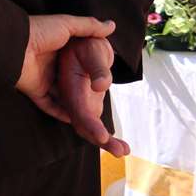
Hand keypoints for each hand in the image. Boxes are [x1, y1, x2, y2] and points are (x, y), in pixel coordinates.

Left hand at [16, 14, 115, 126]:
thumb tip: (112, 25)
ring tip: (94, 114)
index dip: (90, 71)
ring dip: (75, 105)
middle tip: (101, 100)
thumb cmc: (38, 31)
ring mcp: (42, 78)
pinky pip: (49, 105)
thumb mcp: (67, 24)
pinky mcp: (34, 90)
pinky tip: (76, 119)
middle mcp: (50, 65)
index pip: (78, 63)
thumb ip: (89, 26)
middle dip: (84, 91)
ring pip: (62, 96)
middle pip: (71, 82)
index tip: (105, 80)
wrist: (14, 44)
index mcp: (59, 49)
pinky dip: (61, 113)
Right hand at [56, 36, 129, 156]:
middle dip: (100, 140)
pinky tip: (120, 145)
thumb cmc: (88, 45)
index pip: (78, 110)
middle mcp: (72, 99)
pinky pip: (94, 124)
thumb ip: (98, 68)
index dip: (89, 125)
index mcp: (70, 87)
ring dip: (104, 142)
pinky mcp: (88, 106)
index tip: (103, 137)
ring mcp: (79, 104)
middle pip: (82, 125)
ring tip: (124, 151)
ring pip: (88, 128)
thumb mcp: (93, 51)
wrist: (85, 45)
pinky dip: (105, 137)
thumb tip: (102, 86)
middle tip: (121, 151)